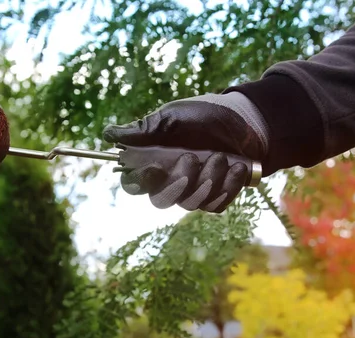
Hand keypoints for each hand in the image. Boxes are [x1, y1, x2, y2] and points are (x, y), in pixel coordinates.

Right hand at [103, 91, 268, 212]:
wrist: (245, 120)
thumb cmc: (204, 115)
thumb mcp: (173, 117)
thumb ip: (144, 129)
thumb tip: (108, 134)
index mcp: (154, 162)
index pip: (134, 184)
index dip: (140, 182)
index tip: (155, 168)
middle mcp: (170, 181)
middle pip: (160, 200)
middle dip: (178, 182)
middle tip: (192, 158)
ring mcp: (194, 192)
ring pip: (190, 203)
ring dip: (207, 180)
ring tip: (222, 157)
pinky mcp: (217, 197)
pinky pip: (215, 205)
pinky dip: (226, 186)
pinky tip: (235, 168)